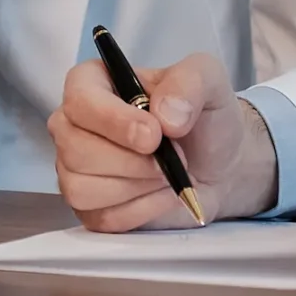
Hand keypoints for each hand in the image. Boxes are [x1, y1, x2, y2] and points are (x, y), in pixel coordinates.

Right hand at [48, 52, 278, 228]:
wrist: (221, 164)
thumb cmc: (204, 116)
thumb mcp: (208, 78)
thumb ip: (189, 82)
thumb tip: (165, 115)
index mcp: (94, 83)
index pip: (79, 100)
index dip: (113, 121)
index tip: (153, 135)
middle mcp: (74, 124)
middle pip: (75, 150)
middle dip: (133, 161)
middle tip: (172, 157)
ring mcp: (75, 169)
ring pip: (82, 188)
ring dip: (137, 187)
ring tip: (167, 174)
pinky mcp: (89, 208)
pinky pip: (101, 217)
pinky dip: (141, 210)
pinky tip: (161, 194)